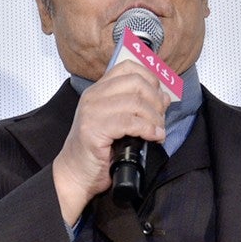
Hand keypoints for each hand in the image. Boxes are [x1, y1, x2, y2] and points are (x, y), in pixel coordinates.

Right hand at [53, 60, 170, 224]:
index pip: (128, 67)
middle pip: (136, 83)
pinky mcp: (94, 130)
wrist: (75, 174)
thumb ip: (136, 107)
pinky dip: (148, 129)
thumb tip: (164, 97)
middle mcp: (93, 97)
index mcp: (98, 90)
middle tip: (160, 118)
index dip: (150, 78)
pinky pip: (129, 123)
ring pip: (136, 103)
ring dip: (154, 118)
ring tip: (158, 131)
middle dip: (156, 100)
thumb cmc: (98, 150)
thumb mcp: (118, 122)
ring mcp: (92, 112)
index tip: (160, 96)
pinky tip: (154, 137)